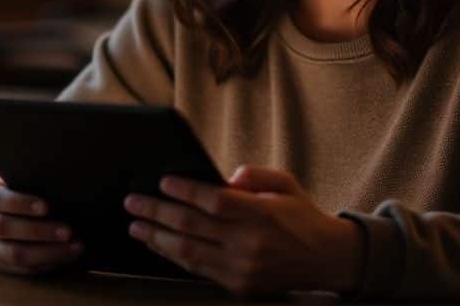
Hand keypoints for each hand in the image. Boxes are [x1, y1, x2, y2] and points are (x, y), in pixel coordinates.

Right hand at [0, 176, 83, 274]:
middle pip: (5, 229)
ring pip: (14, 254)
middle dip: (39, 231)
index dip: (21, 203)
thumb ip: (29, 182)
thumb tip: (62, 185)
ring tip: (74, 247)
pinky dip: (47, 264)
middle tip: (68, 231)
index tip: (46, 207)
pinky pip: (22, 270)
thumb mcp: (14, 181)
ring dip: (48, 252)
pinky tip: (67, 256)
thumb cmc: (14, 191)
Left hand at [124, 165, 363, 296]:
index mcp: (262, 214)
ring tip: (136, 225)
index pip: (214, 201)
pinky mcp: (238, 285)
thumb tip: (223, 178)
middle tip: (133, 202)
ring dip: (156, 237)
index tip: (163, 182)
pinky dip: (173, 255)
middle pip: (192, 226)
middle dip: (156, 212)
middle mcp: (249, 243)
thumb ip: (253, 175)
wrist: (326, 259)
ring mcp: (242, 268)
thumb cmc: (301, 215)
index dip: (185, 191)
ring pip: (187, 251)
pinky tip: (158, 243)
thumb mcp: (285, 183)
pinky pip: (197, 269)